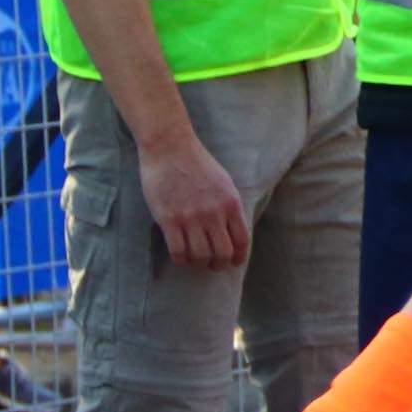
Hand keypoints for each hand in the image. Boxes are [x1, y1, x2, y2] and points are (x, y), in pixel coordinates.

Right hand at [140, 129, 249, 268]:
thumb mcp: (224, 183)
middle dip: (218, 265)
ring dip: (199, 264)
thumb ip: (230, 207)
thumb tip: (233, 232)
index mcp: (231, 203)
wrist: (170, 147)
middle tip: (212, 264)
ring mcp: (191, 217)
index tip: (234, 263)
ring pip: (200, 256)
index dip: (239, 257)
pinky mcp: (169, 219)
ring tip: (196, 260)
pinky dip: (181, 259)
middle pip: (222, 254)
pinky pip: (178, 251)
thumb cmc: (197, 163)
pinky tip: (181, 255)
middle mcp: (214, 213)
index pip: (242, 241)